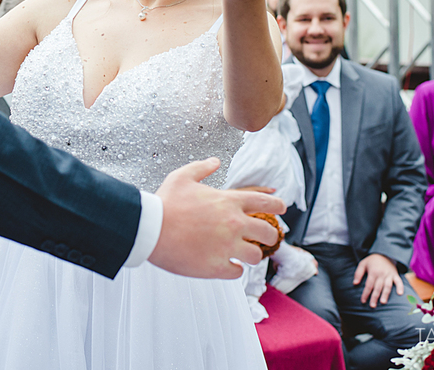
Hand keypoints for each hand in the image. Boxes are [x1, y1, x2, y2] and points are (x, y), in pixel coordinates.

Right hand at [148, 158, 285, 278]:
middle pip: (268, 232)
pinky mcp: (217, 266)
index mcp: (228, 202)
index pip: (264, 202)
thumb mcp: (182, 177)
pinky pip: (237, 272)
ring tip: (242, 255)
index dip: (277, 205)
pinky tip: (228, 266)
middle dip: (268, 235)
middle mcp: (234, 224)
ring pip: (256, 256)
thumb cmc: (165, 203)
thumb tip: (214, 162)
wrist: (151, 229)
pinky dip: (235, 269)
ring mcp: (227, 247)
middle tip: (263, 237)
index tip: (282, 208)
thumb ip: (202, 168)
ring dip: (250, 254)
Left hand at [353, 253, 403, 306]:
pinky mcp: (395, 275)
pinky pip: (399, 281)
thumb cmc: (372, 260)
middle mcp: (381, 274)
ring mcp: (389, 275)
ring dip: (385, 294)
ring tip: (383, 302)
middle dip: (374, 297)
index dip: (365, 293)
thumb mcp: (362, 264)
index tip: (363, 301)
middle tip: (372, 306)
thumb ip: (358, 273)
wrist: (384, 253)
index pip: (368, 285)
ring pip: (387, 286)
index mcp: (373, 272)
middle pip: (377, 287)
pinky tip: (400, 293)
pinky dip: (400, 287)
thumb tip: (355, 283)